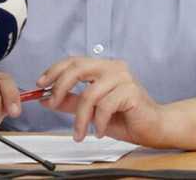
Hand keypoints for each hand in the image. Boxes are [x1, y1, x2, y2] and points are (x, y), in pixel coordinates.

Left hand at [38, 57, 169, 146]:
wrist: (154, 128)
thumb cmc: (126, 118)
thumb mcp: (92, 111)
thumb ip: (72, 102)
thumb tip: (47, 98)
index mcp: (104, 67)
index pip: (74, 61)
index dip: (54, 71)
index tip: (41, 85)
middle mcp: (114, 67)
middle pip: (78, 69)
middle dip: (60, 87)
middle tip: (51, 103)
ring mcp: (124, 77)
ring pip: (89, 94)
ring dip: (80, 118)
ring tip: (79, 133)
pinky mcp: (131, 91)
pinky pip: (105, 106)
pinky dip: (98, 122)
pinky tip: (100, 131)